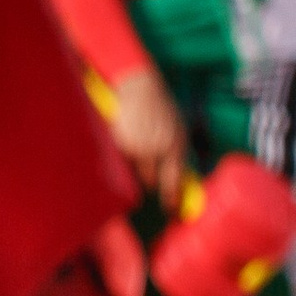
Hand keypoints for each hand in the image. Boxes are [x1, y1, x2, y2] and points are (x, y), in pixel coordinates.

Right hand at [106, 67, 187, 201]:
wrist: (137, 85)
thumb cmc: (159, 105)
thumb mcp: (178, 129)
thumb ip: (176, 153)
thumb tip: (177, 177)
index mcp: (174, 148)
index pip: (172, 182)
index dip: (171, 199)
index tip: (170, 209)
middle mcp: (155, 150)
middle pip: (150, 180)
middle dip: (149, 178)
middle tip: (146, 169)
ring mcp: (135, 146)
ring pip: (132, 170)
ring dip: (134, 165)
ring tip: (135, 147)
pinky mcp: (117, 140)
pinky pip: (120, 158)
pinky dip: (122, 154)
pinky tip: (125, 139)